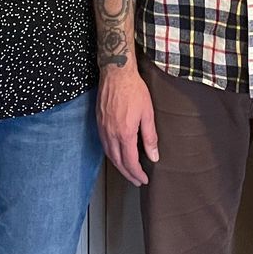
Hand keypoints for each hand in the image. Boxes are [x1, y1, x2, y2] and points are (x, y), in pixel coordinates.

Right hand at [97, 67, 158, 186]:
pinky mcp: (98, 122)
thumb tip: (153, 156)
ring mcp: (102, 128)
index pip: (130, 162)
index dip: (137, 174)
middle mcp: (111, 134)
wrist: (116, 73)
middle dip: (128, 174)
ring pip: (109, 154)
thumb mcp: (148, 113)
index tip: (144, 179)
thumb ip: (150, 137)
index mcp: (125, 134)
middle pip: (118, 162)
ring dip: (118, 166)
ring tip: (128, 171)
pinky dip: (111, 154)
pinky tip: (117, 154)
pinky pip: (104, 144)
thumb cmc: (134, 90)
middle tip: (136, 180)